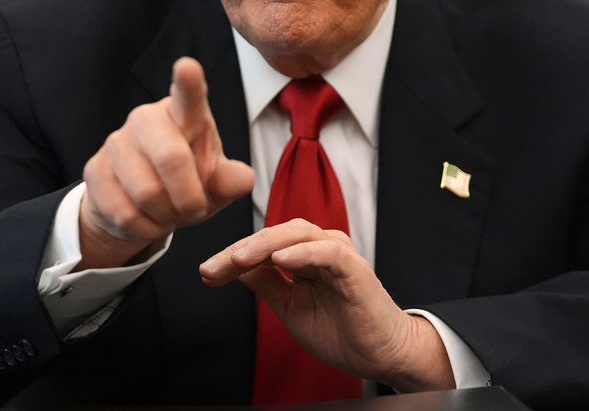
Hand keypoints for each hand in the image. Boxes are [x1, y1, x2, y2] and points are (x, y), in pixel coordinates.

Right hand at [78, 57, 253, 268]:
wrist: (141, 207)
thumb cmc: (187, 184)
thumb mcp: (216, 184)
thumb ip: (231, 180)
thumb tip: (243, 179)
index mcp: (185, 115)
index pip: (188, 95)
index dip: (187, 82)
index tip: (187, 66)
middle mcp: (147, 119)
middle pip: (170, 157)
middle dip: (189, 197)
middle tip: (194, 210)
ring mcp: (117, 142)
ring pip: (146, 192)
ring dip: (166, 216)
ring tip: (170, 214)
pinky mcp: (94, 169)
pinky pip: (123, 211)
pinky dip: (144, 227)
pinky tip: (147, 219)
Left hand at [199, 219, 454, 391]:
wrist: (381, 354)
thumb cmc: (342, 331)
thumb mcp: (291, 308)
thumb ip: (267, 285)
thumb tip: (234, 268)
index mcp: (304, 256)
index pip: (262, 247)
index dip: (232, 257)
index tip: (207, 272)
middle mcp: (319, 247)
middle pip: (274, 235)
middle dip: (240, 249)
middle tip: (214, 266)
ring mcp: (337, 254)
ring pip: (296, 234)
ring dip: (264, 245)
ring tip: (238, 259)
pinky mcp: (354, 268)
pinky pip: (326, 252)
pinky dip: (302, 253)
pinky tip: (280, 260)